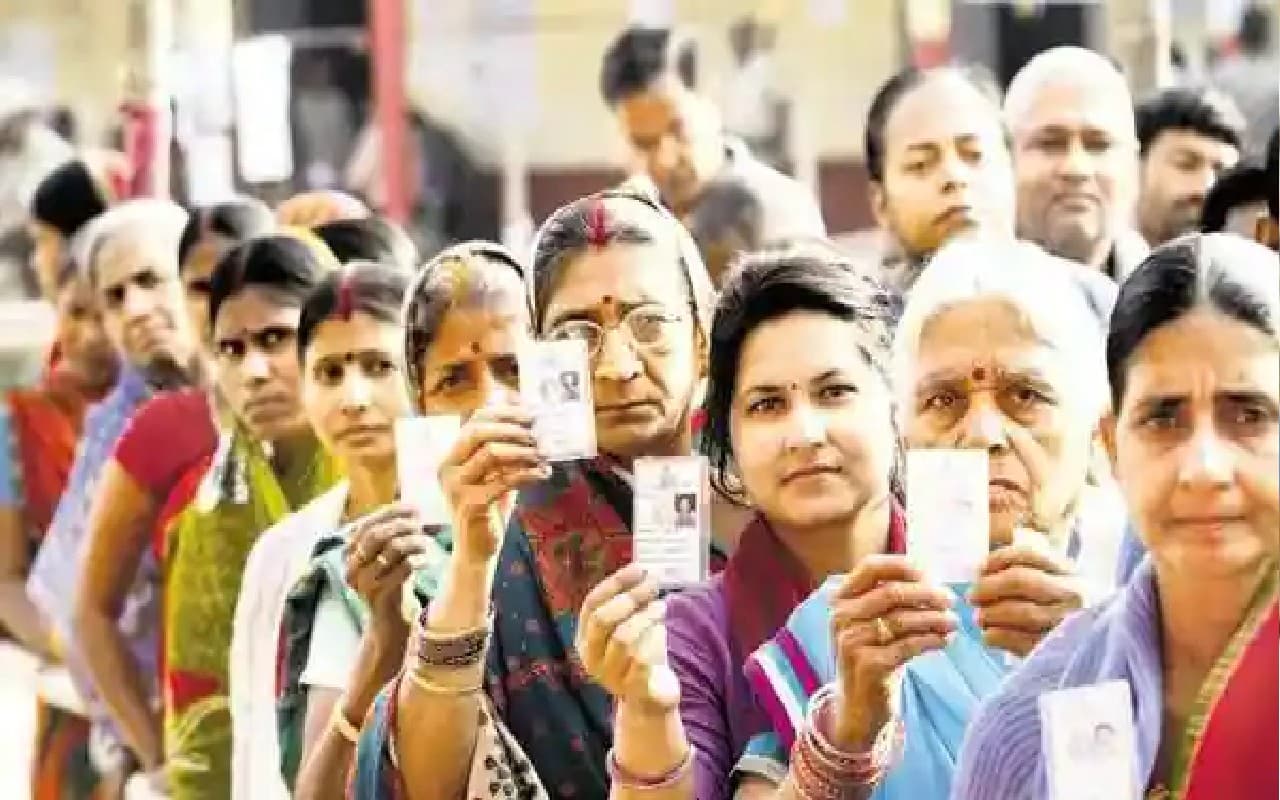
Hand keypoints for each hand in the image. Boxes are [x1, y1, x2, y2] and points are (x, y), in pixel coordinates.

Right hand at [344, 503, 433, 633]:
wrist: (389, 621)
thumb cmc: (392, 583)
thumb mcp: (388, 556)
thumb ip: (391, 534)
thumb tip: (411, 508)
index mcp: (349, 554)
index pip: (366, 524)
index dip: (390, 513)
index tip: (413, 508)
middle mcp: (351, 567)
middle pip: (375, 535)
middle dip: (401, 526)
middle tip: (420, 526)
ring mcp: (363, 583)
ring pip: (390, 550)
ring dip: (412, 542)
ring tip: (425, 543)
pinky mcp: (378, 596)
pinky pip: (401, 570)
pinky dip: (417, 561)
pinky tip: (425, 561)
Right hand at [439, 405, 549, 562]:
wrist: (476, 550)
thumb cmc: (488, 508)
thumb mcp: (494, 474)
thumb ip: (504, 450)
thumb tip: (527, 420)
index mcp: (451, 457)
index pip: (474, 421)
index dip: (504, 412)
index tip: (531, 413)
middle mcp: (447, 469)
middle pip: (477, 431)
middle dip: (512, 428)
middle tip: (538, 433)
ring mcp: (456, 487)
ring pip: (490, 453)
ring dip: (523, 451)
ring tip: (543, 454)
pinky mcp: (471, 505)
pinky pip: (504, 480)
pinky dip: (528, 474)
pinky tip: (543, 473)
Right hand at [575, 565, 676, 714]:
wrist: (650, 697)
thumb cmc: (639, 653)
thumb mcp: (629, 625)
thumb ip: (630, 602)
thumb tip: (645, 571)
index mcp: (584, 638)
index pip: (592, 604)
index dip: (615, 583)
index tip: (639, 568)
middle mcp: (591, 657)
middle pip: (602, 619)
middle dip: (630, 597)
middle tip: (653, 585)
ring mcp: (609, 675)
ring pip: (622, 638)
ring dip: (645, 616)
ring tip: (661, 606)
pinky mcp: (632, 689)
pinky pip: (641, 660)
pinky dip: (653, 639)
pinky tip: (662, 630)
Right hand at [829, 556, 956, 749]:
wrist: (858, 706)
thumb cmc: (874, 656)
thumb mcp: (872, 623)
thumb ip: (891, 599)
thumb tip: (931, 575)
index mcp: (841, 600)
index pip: (870, 567)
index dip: (903, 566)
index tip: (931, 575)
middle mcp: (841, 617)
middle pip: (892, 592)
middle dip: (927, 593)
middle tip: (951, 600)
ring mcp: (851, 641)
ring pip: (903, 620)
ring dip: (935, 618)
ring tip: (954, 622)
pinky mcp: (868, 665)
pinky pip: (909, 645)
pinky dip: (932, 640)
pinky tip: (946, 640)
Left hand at [969, 537, 1082, 656]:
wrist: (1098, 649)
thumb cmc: (1061, 610)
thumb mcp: (1053, 583)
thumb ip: (1023, 570)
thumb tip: (981, 571)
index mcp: (1068, 572)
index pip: (1028, 554)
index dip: (997, 559)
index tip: (979, 569)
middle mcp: (1072, 594)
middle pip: (1020, 581)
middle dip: (988, 587)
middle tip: (972, 597)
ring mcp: (1068, 622)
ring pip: (1022, 612)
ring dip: (991, 614)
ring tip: (979, 618)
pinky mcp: (1058, 650)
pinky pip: (1021, 641)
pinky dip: (997, 636)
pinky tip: (989, 636)